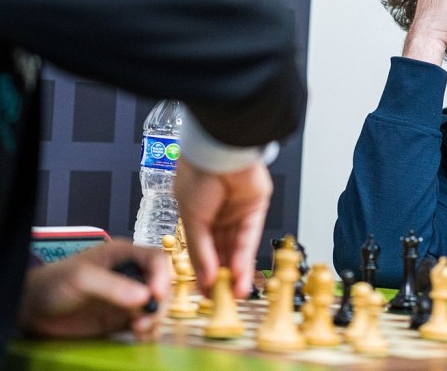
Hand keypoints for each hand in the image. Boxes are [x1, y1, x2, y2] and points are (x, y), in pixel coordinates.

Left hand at [16, 239, 168, 340]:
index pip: (155, 259)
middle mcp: (128, 275)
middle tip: (148, 318)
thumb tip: (145, 296)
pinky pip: (142, 323)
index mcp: (122, 255)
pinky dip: (146, 330)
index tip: (157, 294)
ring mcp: (125, 298)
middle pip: (160, 284)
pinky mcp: (120, 319)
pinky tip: (138, 334)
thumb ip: (112, 286)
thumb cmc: (52, 283)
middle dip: (159, 302)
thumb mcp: (82, 279)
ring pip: (154, 306)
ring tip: (141, 329)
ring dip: (154, 318)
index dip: (162, 276)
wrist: (32, 310)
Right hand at [174, 158, 271, 298]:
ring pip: (236, 247)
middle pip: (221, 250)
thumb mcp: (191, 218)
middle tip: (221, 298)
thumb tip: (204, 278)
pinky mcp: (256, 207)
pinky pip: (249, 237)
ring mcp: (237, 211)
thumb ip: (200, 250)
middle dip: (222, 275)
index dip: (203, 270)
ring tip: (234, 294)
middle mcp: (218, 213)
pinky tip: (240, 276)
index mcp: (197, 213)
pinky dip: (245, 257)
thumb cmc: (196, 174)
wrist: (217, 150)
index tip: (204, 292)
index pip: (202, 248)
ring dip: (236, 271)